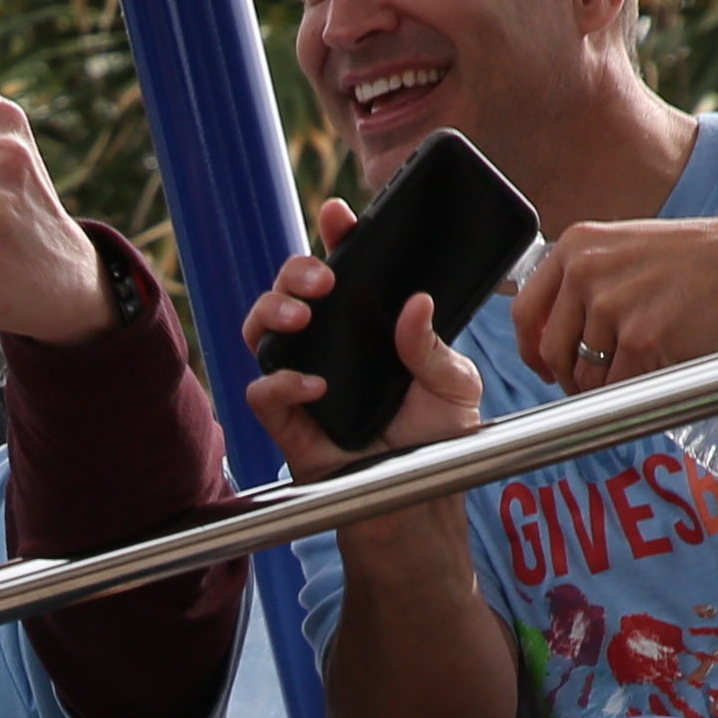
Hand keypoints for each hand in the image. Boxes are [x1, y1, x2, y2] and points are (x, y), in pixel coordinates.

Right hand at [238, 203, 484, 475]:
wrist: (421, 500)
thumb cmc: (437, 439)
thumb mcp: (455, 384)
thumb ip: (433, 346)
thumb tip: (416, 304)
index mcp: (368, 325)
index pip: (346, 271)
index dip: (337, 238)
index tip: (339, 216)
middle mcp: (328, 345)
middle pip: (291, 291)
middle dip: (296, 271)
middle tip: (323, 279)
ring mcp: (302, 379)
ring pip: (261, 330)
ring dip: (272, 311)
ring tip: (302, 317)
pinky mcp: (287, 421)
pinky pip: (262, 391)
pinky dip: (281, 382)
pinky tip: (313, 385)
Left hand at [511, 214, 717, 394]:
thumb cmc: (696, 263)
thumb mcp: (624, 250)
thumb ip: (582, 283)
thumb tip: (548, 337)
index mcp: (576, 247)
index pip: (525, 312)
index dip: (530, 349)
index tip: (542, 364)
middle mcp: (586, 272)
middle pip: (553, 353)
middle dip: (572, 377)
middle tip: (602, 378)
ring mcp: (611, 307)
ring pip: (585, 378)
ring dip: (610, 386)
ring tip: (645, 363)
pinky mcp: (639, 340)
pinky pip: (618, 389)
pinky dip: (636, 391)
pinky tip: (661, 367)